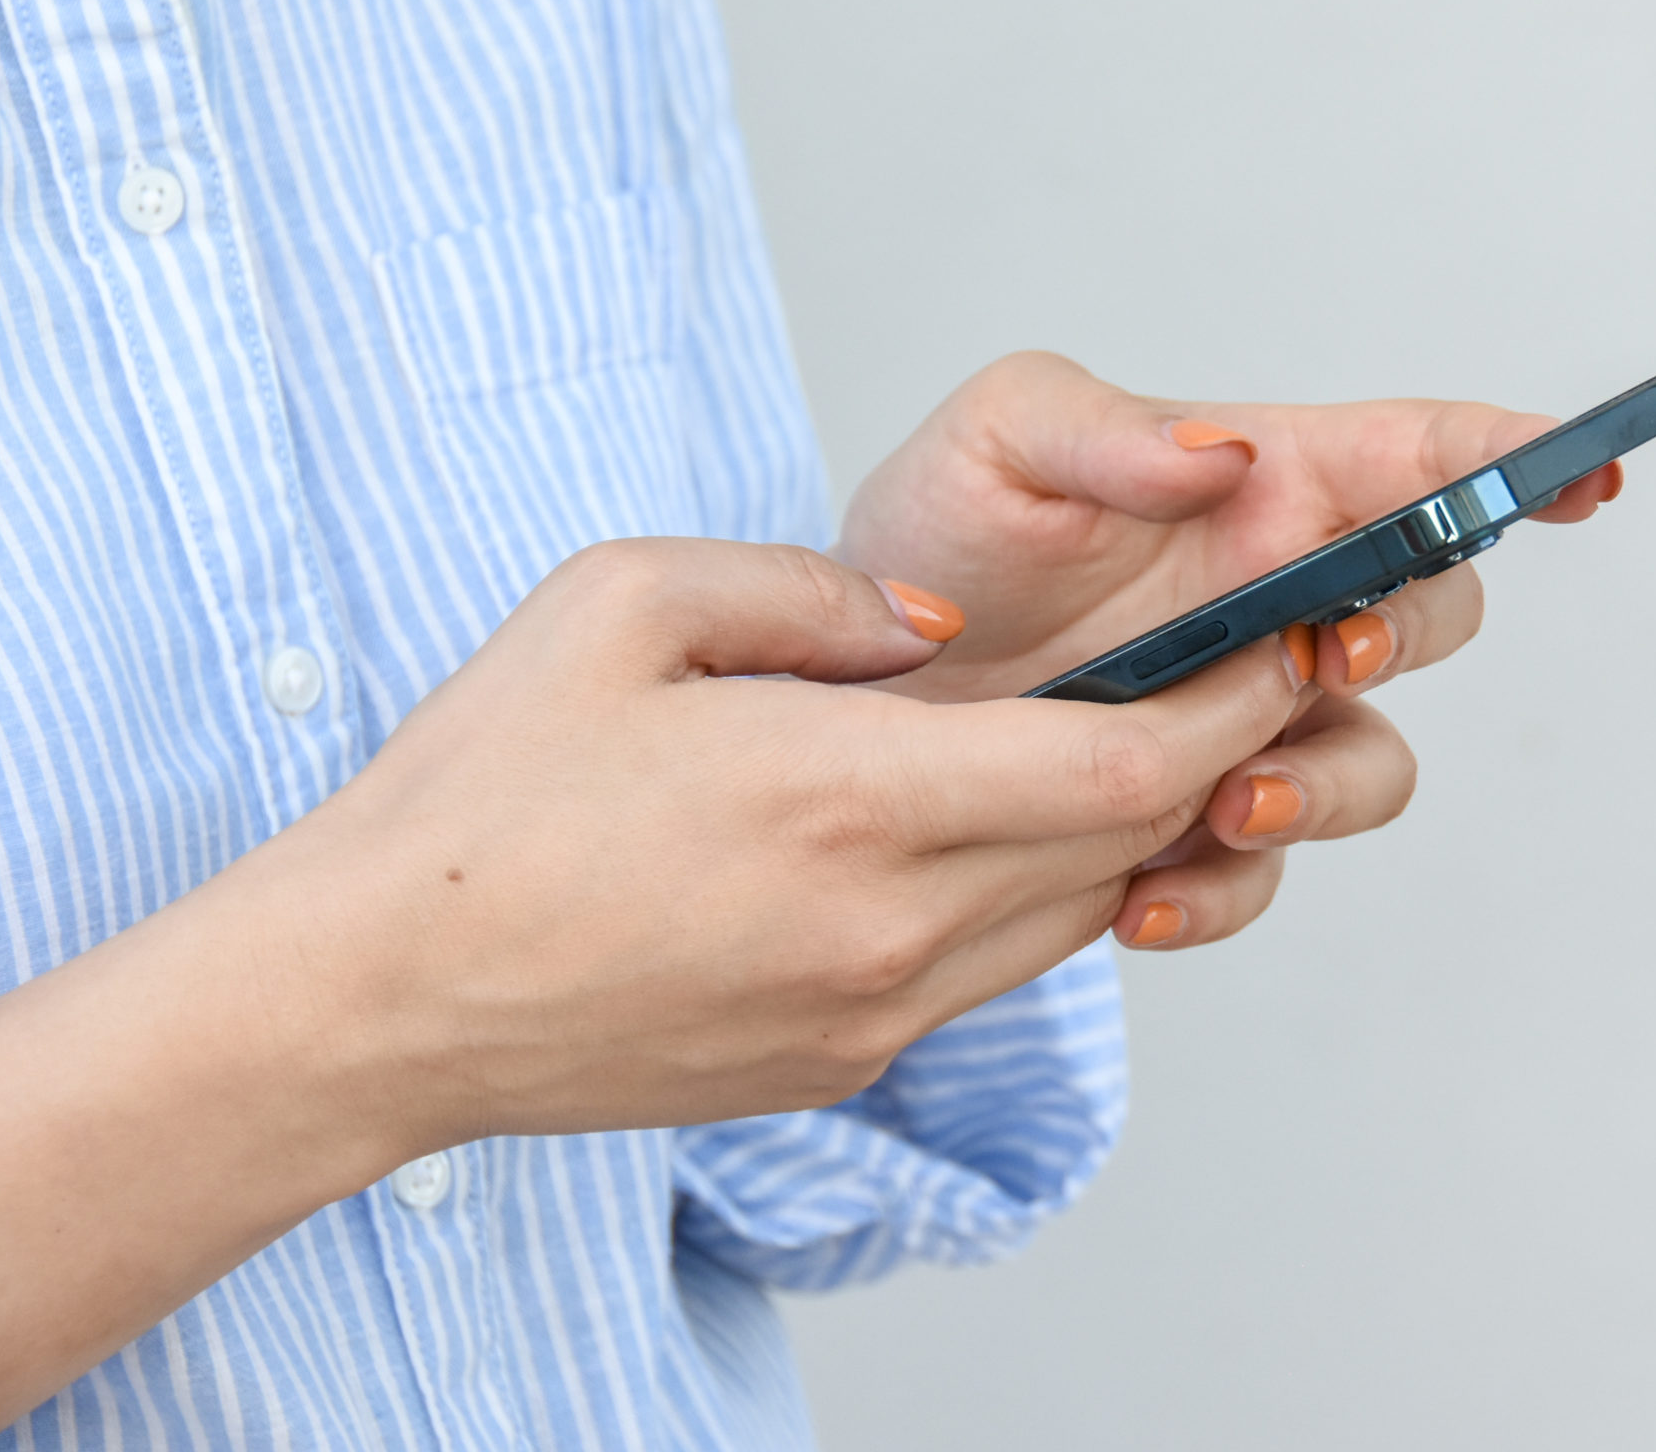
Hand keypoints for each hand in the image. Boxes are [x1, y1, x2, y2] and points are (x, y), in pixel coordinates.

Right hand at [234, 536, 1312, 1143]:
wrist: (375, 999)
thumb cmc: (479, 793)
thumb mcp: (623, 605)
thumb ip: (811, 595)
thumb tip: (936, 629)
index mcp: (849, 799)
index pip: (1126, 763)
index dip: (1234, 700)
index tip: (1280, 637)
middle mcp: (889, 926)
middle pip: (1128, 840)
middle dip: (1216, 749)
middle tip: (1254, 665)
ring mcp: (873, 1011)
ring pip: (1077, 911)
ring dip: (1132, 824)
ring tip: (1149, 730)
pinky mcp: (841, 1059)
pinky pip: (995, 965)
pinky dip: (1039, 887)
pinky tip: (1011, 820)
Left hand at [834, 353, 1624, 950]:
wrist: (842, 692)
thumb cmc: (941, 535)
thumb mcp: (997, 442)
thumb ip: (1103, 431)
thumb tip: (1220, 455)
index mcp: (1267, 488)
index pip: (1422, 461)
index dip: (1519, 463)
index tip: (1588, 475)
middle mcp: (1285, 604)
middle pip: (1434, 613)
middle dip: (1407, 634)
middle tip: (1324, 651)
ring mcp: (1252, 721)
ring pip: (1370, 763)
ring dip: (1324, 789)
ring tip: (1229, 803)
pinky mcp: (1194, 822)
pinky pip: (1261, 874)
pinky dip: (1220, 893)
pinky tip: (1140, 897)